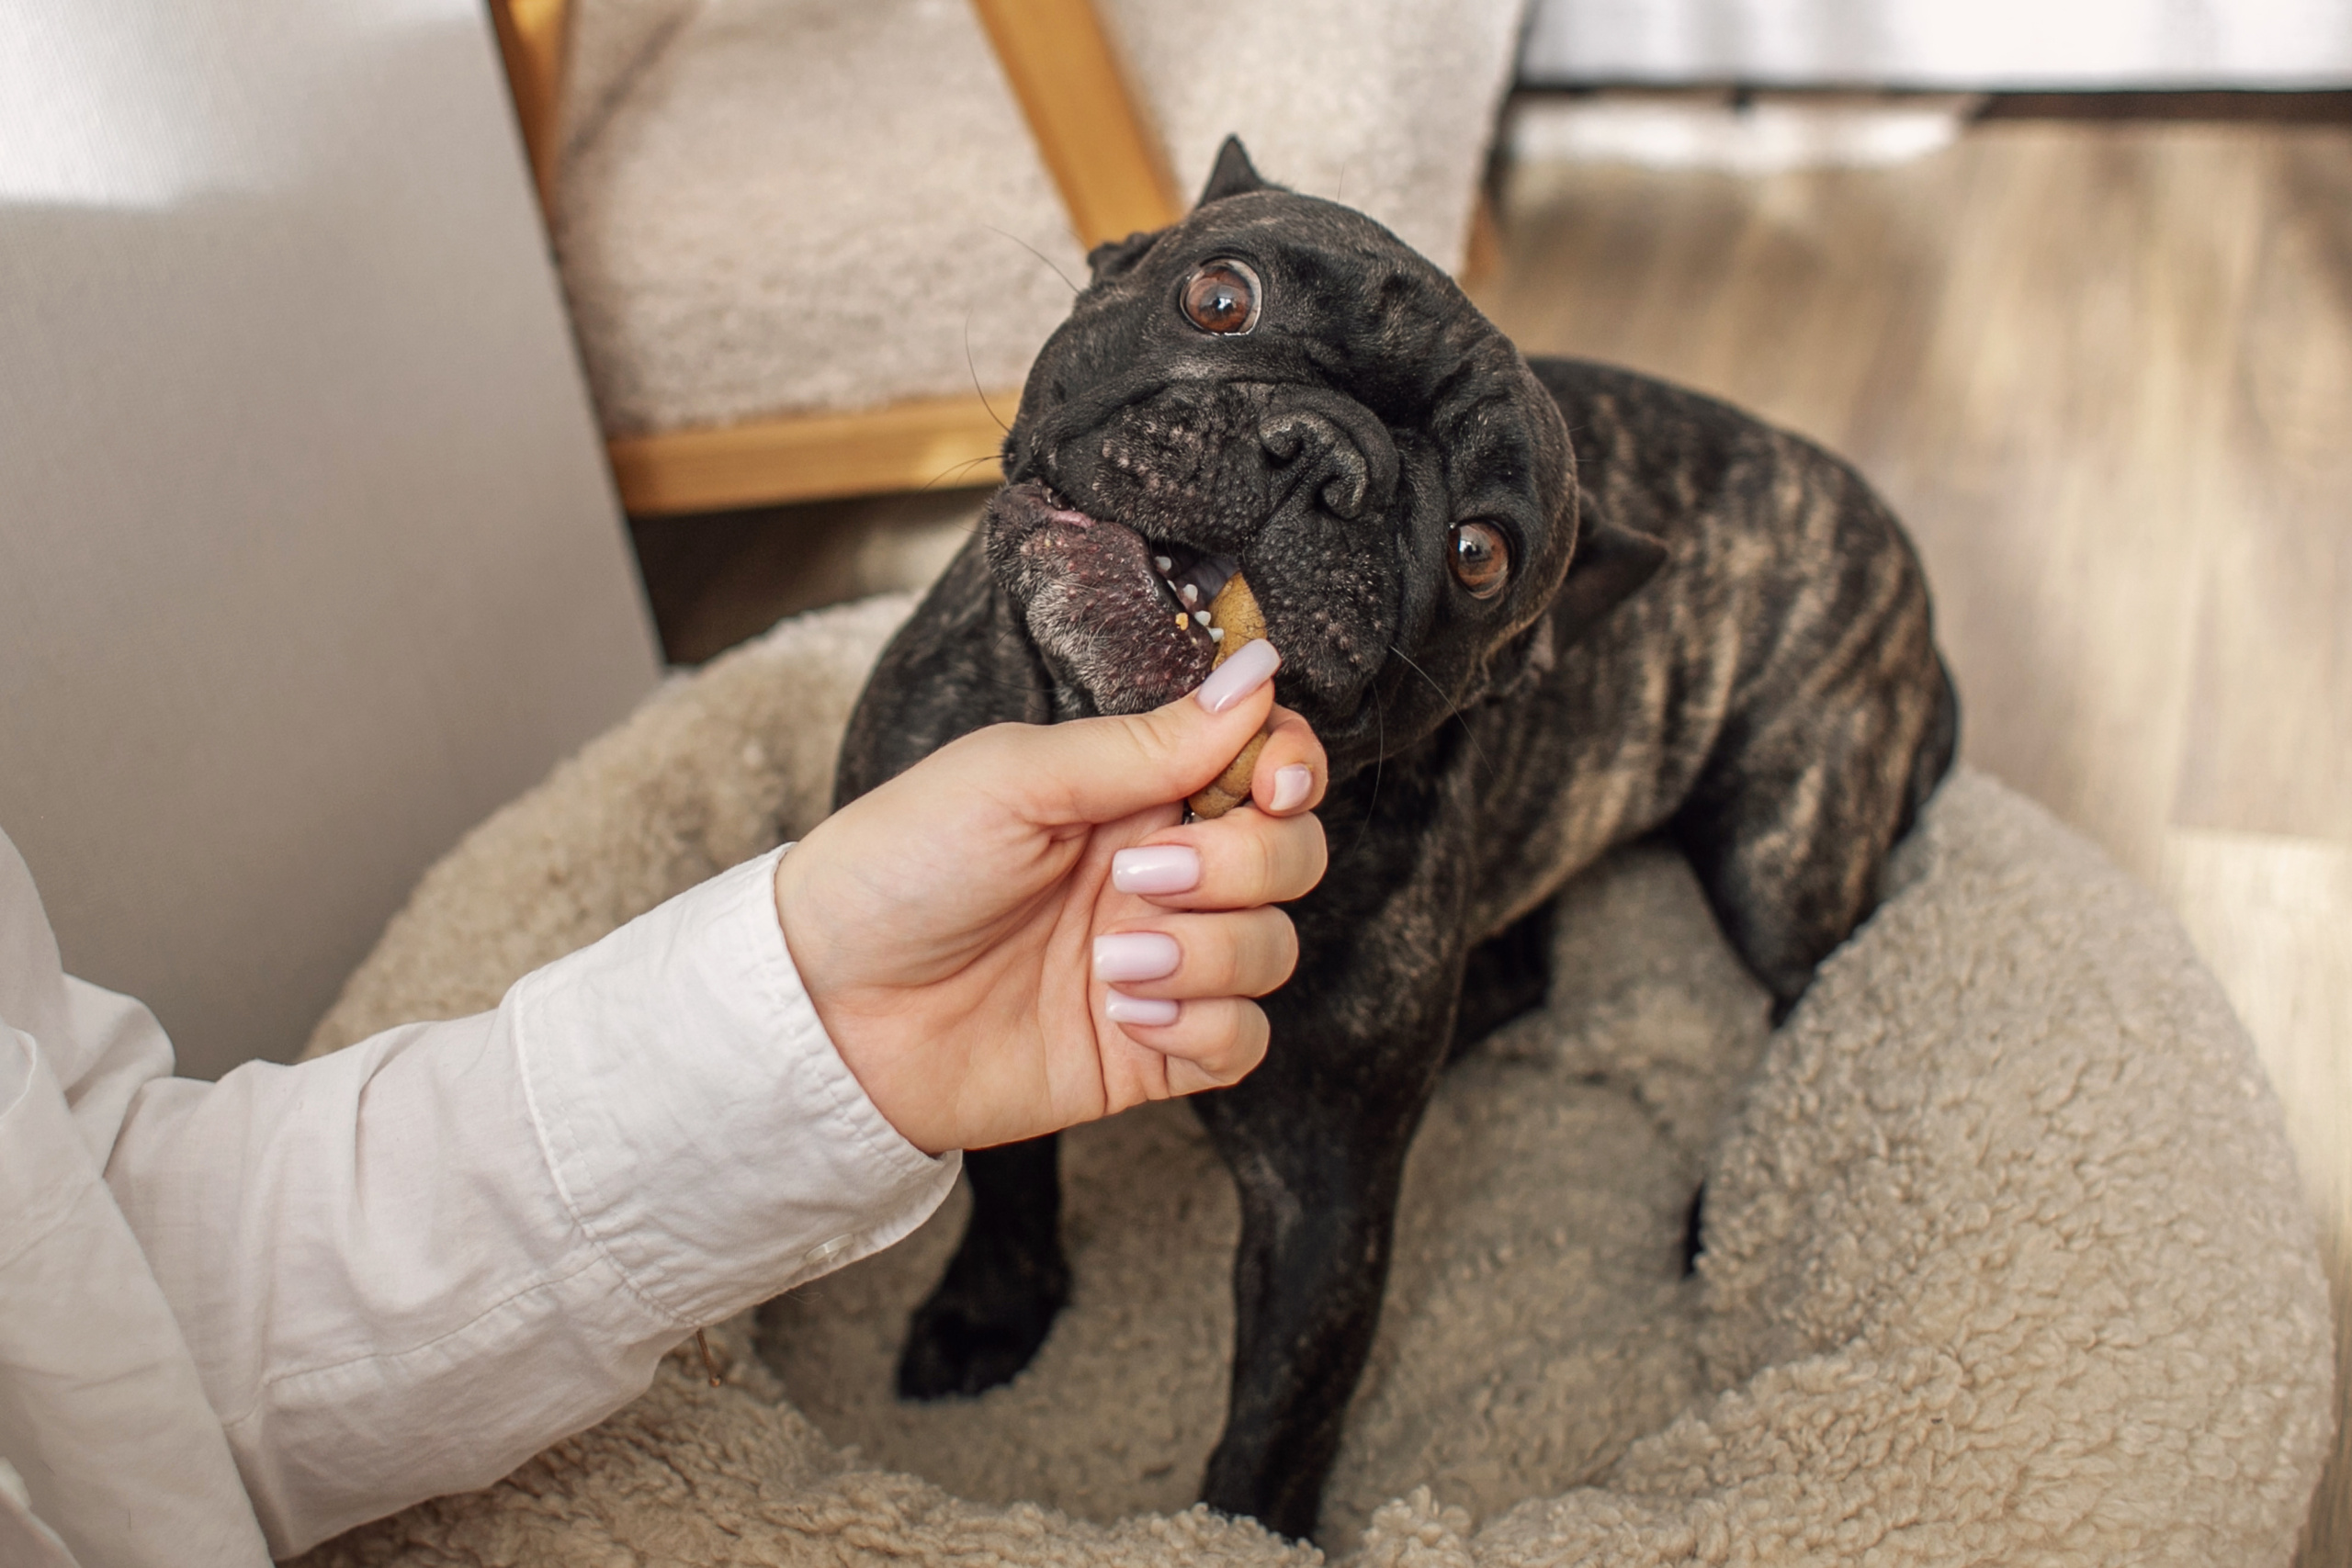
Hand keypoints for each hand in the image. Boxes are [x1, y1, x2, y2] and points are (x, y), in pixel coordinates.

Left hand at [773, 643, 1327, 1153]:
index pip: (1265, 763)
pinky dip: (1204, 1027)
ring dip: (1208, 952)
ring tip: (1107, 962)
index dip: (1293, 766)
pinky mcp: (1150, 1051)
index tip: (1270, 780)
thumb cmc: (897, 868)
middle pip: (1291, 855)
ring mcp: (1161, 963)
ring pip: (1273, 949)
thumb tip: (1258, 675)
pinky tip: (1126, 1015)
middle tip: (1136, 876)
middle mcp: (1159, 872)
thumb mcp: (1015, 778)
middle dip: (1242, 864)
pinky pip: (1243, 1042)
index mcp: (1132, 791)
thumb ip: (1145, 742)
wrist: (827, 1008)